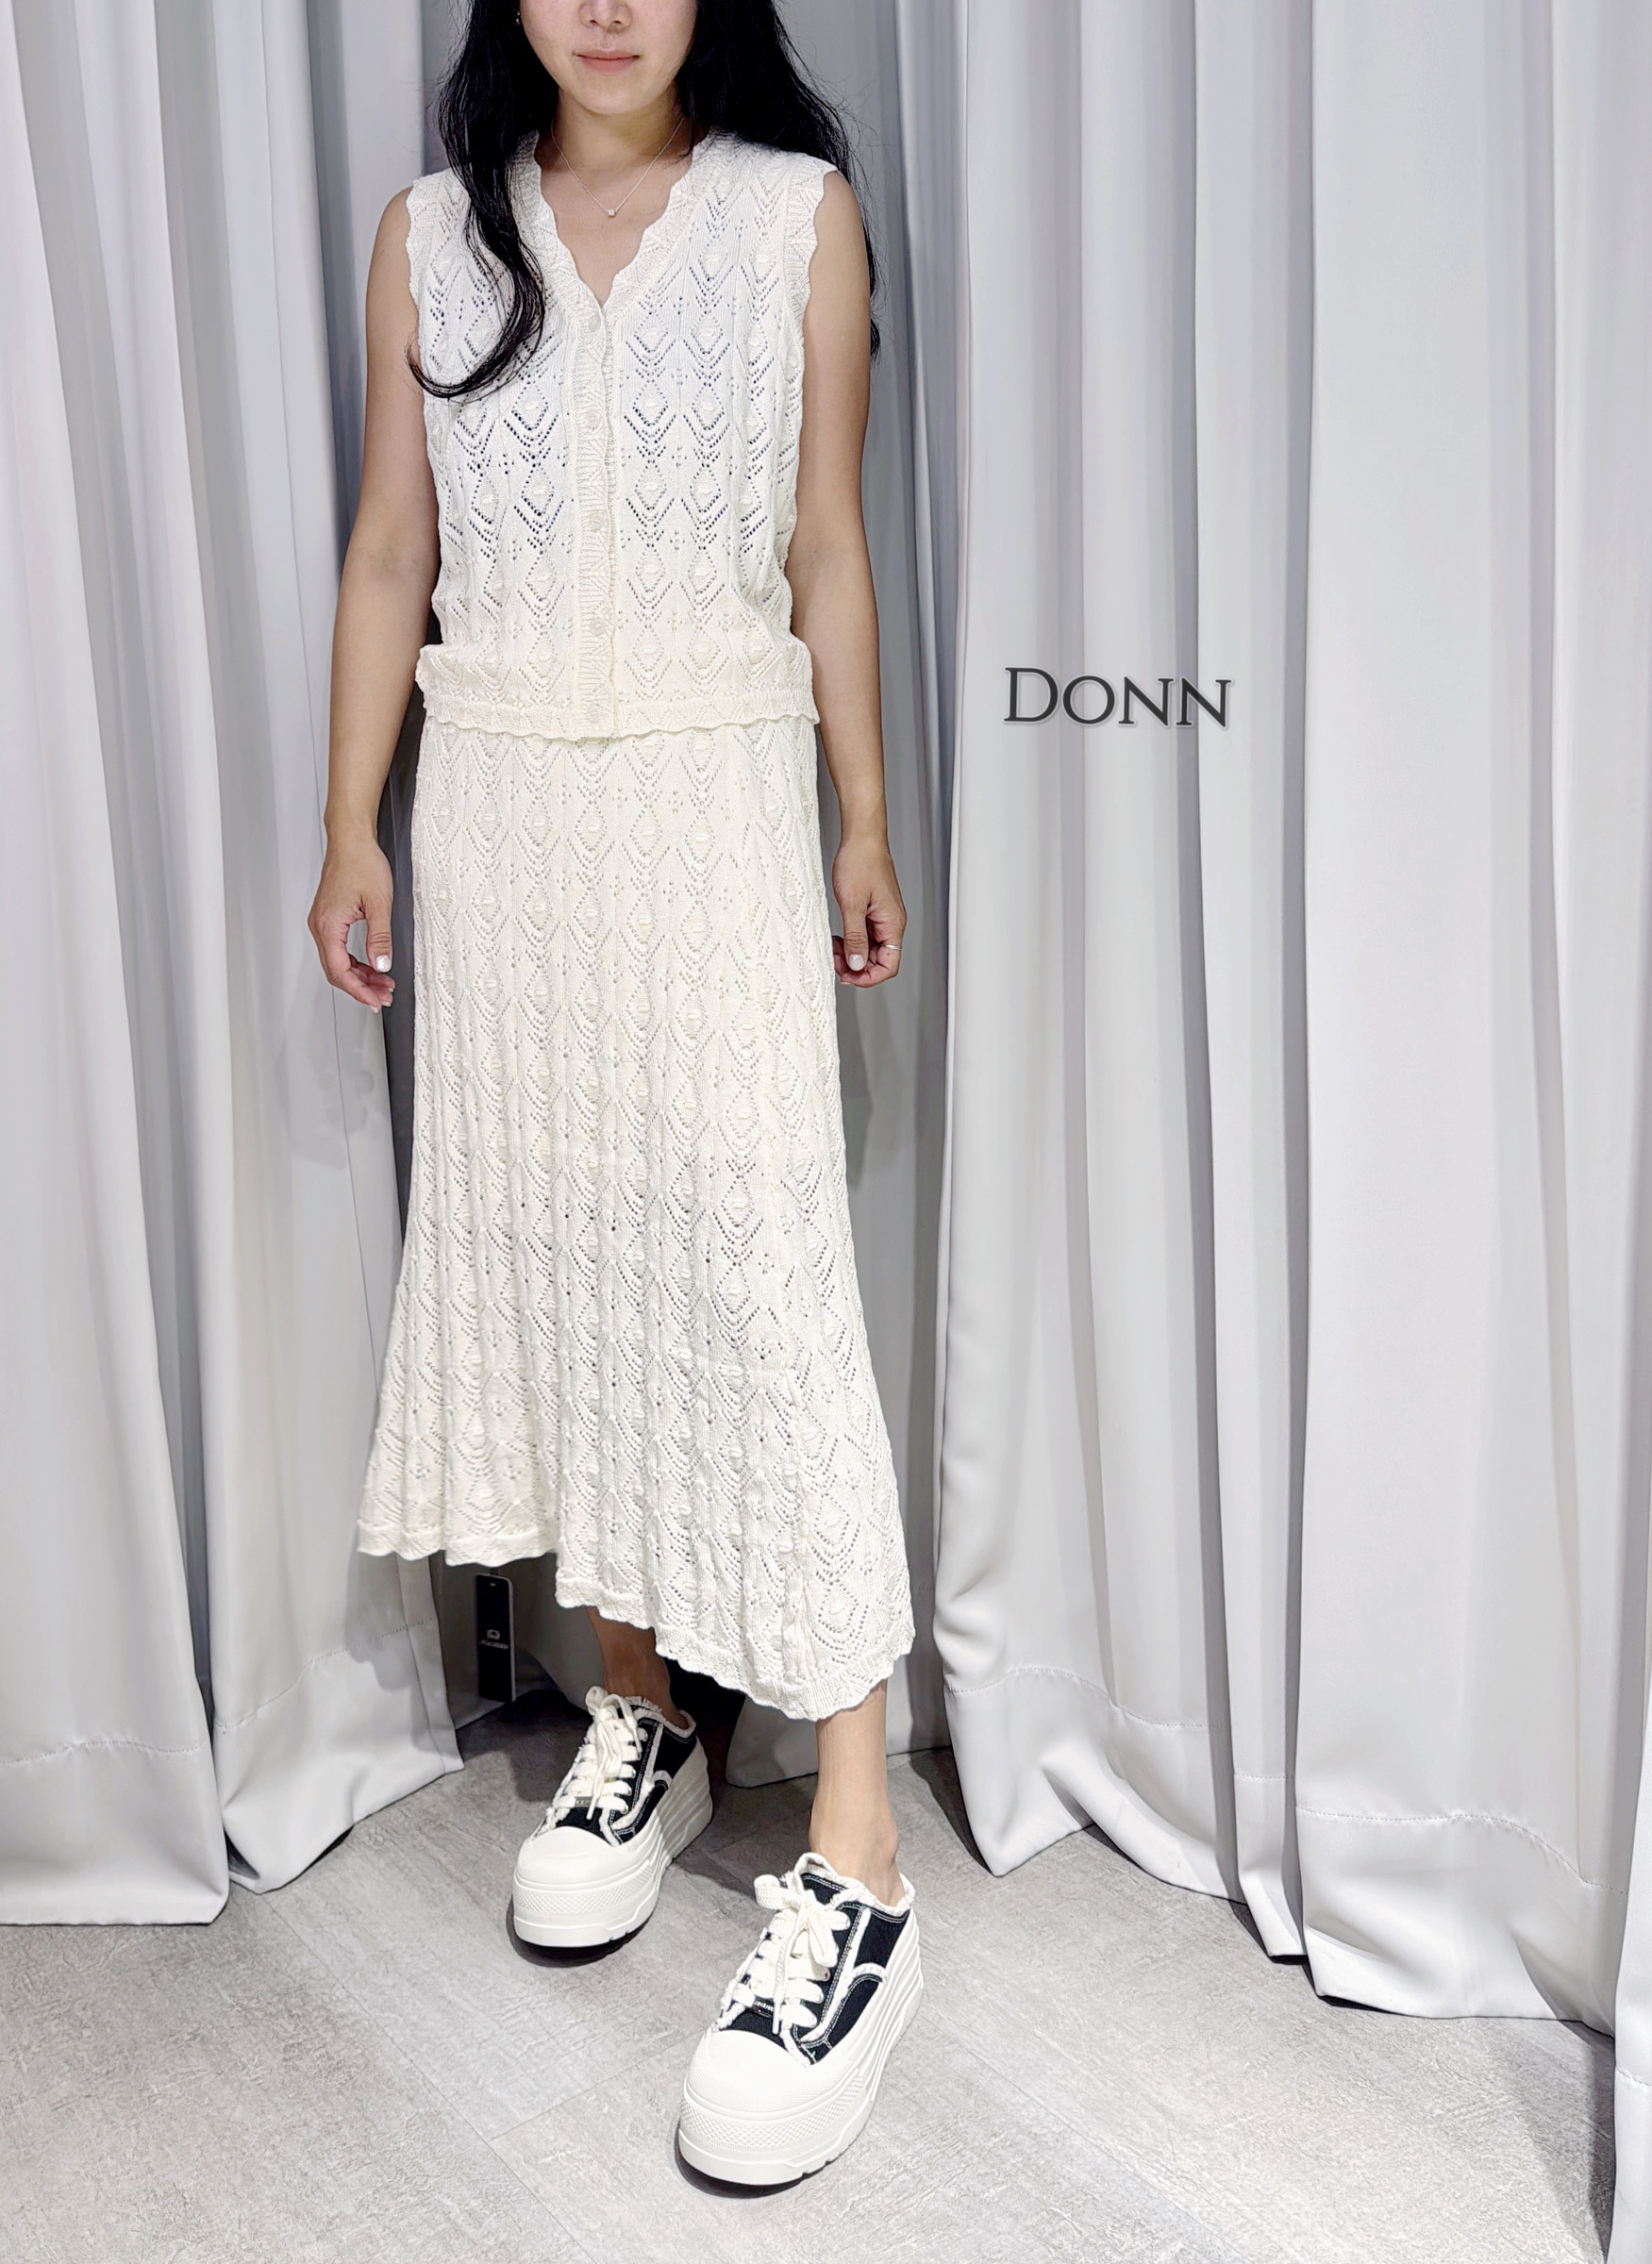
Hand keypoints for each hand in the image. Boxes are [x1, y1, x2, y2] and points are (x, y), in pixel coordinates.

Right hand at [308, 832, 396, 1010]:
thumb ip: (380, 938)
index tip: (375, 1001)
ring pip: (336, 961)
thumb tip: (381, 965)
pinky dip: (354, 961)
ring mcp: (322, 922)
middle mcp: (319, 925)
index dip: (358, 991)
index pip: (339, 971)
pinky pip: (337, 949)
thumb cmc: (361, 862)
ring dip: (359, 975)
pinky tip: (371, 965)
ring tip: (383, 983)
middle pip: (335, 971)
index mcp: (328, 925)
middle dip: (360, 987)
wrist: (351, 839)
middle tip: (383, 996)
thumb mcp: (379, 903)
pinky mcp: (328, 917)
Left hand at [832, 833, 904, 987]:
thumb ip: (855, 937)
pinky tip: (838, 938)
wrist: (861, 838)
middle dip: (856, 966)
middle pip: (878, 960)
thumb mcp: (852, 904)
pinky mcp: (873, 911)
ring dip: (852, 954)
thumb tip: (856, 965)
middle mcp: (891, 922)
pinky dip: (851, 940)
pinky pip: (865, 935)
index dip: (868, 977)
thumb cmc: (860, 862)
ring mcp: (882, 917)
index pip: (889, 966)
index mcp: (893, 923)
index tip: (847, 976)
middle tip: (834, 961)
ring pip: (870, 949)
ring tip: (833, 949)